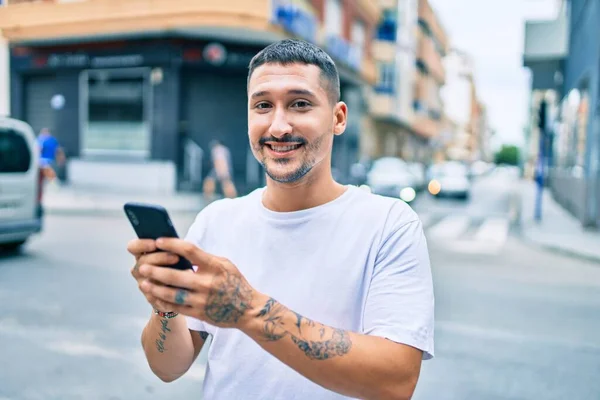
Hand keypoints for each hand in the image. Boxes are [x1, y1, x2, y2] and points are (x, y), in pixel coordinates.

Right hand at [127, 239, 183, 312]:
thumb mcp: (174, 253)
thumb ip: (172, 247)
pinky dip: (173, 291)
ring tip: (185, 271)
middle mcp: (139, 270)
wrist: (178, 291)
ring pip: (149, 280)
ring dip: (165, 275)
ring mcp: (144, 285)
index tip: (155, 243)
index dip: (142, 245)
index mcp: (142, 255)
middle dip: (159, 258)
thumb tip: (177, 240)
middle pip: (143, 262)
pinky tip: (184, 287)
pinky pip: (159, 297)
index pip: (133, 247)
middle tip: (176, 257)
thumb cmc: (176, 266)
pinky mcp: (153, 299)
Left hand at [136, 238, 259, 328]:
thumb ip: (205, 259)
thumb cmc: (235, 282)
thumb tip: (181, 250)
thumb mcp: (225, 265)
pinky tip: (154, 297)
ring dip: (155, 289)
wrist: (248, 310)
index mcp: (215, 266)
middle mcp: (208, 283)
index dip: (172, 245)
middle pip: (176, 275)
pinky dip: (163, 302)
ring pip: (173, 294)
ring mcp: (203, 300)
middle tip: (142, 267)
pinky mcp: (200, 314)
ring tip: (143, 284)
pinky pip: (177, 308)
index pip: (190, 251)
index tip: (158, 241)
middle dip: (156, 271)